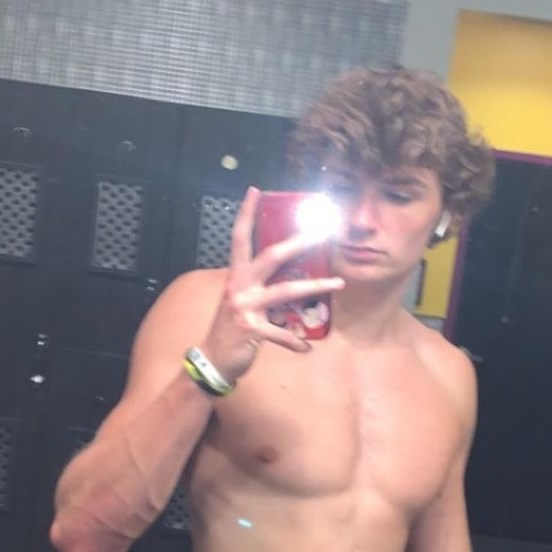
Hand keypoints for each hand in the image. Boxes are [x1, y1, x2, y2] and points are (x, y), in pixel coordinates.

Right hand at [201, 187, 345, 382]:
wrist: (212, 359)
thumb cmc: (230, 328)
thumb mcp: (240, 301)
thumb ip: (258, 287)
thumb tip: (285, 278)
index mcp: (236, 276)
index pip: (240, 238)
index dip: (247, 214)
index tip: (256, 191)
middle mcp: (239, 287)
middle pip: (271, 257)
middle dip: (298, 243)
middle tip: (322, 233)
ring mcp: (245, 308)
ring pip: (286, 291)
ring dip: (315, 286)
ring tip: (338, 283)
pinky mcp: (252, 330)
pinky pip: (281, 334)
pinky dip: (295, 342)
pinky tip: (306, 348)